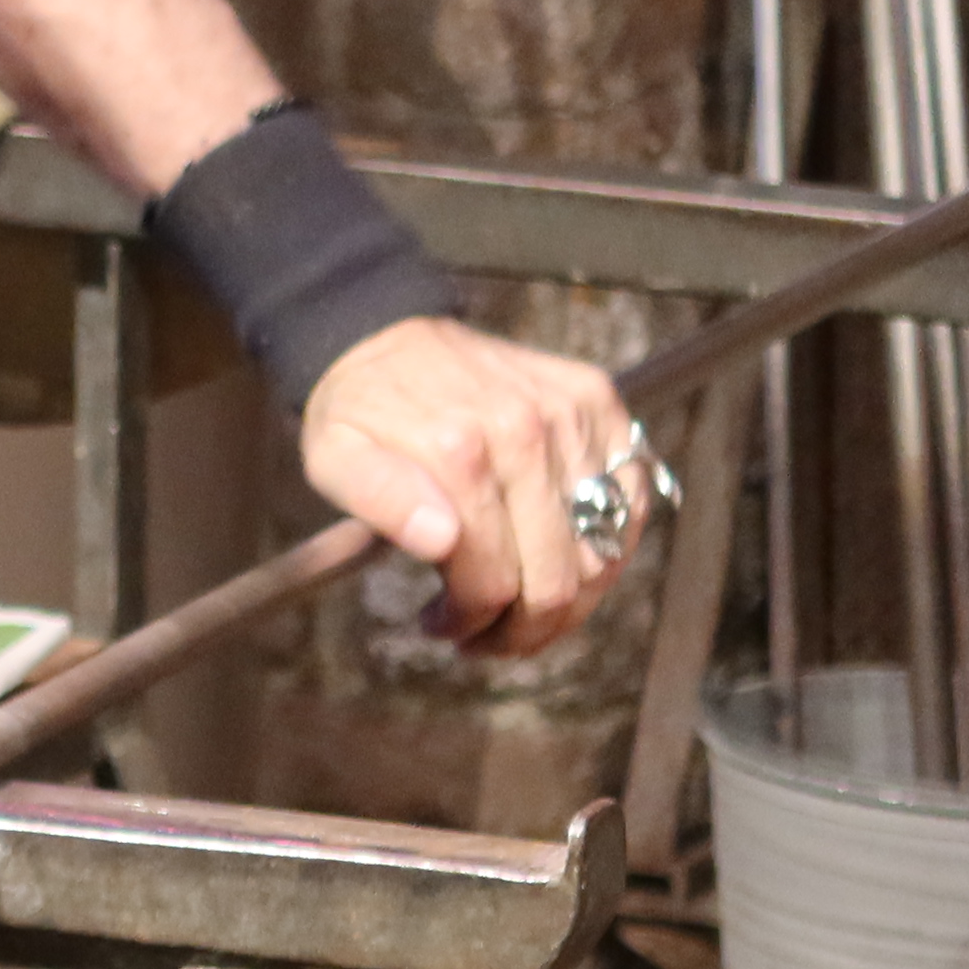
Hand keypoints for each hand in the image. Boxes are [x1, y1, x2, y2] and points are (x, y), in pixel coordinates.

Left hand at [298, 315, 639, 657]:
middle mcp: (525, 430)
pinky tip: (564, 555)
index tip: (444, 629)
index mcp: (459, 452)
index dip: (472, 624)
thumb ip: (381, 501)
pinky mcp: (597, 400)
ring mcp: (570, 413)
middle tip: (489, 636)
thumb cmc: (359, 409)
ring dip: (569, 599)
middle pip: (557, 579)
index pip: (494, 582)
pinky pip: (633, 499)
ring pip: (602, 552)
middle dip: (524, 630)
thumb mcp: (335, 460)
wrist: (385, 331)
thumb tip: (440, 540)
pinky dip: (609, 543)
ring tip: (524, 606)